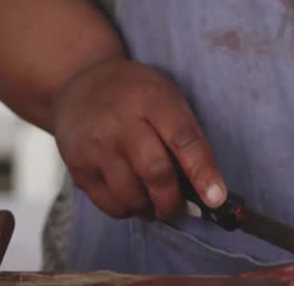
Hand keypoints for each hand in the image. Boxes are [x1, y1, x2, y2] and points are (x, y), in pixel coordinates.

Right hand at [51, 57, 225, 220]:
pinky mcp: (78, 166)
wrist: (82, 84)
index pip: (183, 139)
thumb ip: (186, 137)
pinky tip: (132, 197)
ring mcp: (96, 145)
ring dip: (150, 209)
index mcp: (153, 99)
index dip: (202, 171)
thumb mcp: (167, 97)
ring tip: (155, 202)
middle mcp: (122, 122)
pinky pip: (109, 203)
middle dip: (172, 200)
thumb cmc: (136, 95)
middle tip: (179, 207)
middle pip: (155, 172)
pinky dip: (127, 209)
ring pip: (130, 195)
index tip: (216, 197)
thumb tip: (206, 188)